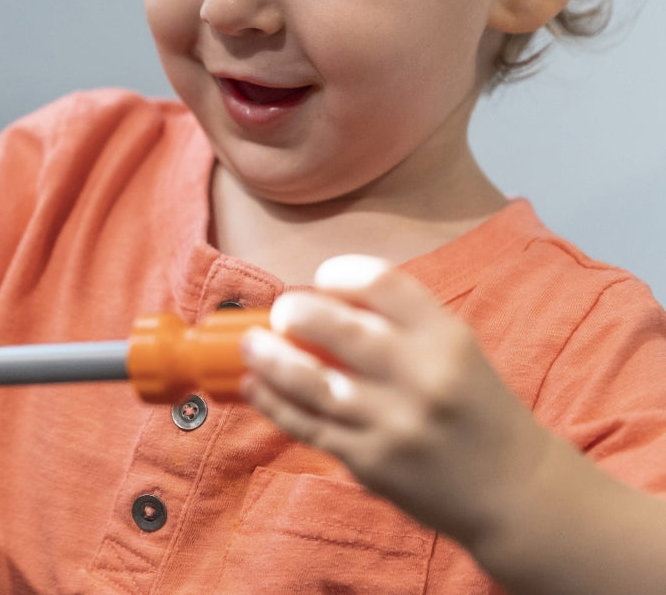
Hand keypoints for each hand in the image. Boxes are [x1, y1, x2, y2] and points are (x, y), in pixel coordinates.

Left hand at [241, 255, 553, 547]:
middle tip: (280, 312)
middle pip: (341, 331)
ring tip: (250, 344)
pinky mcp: (370, 463)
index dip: (341, 274)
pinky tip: (254, 386)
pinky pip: (308, 426)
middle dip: (296, 313)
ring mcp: (392, 424)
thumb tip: (323, 298)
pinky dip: (273, 403)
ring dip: (269, 358)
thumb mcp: (455, 348)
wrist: (515, 492)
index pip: (382, 284)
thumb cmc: (476, 407)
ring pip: (311, 383)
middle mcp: (420, 377)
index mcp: (445, 338)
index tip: (323, 279)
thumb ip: (399, 322)